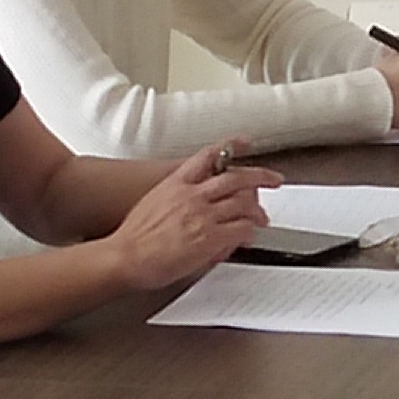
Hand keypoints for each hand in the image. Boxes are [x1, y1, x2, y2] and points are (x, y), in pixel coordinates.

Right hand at [110, 142, 280, 287]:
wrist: (124, 256)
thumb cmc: (132, 236)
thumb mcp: (154, 203)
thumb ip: (178, 198)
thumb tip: (198, 204)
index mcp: (177, 182)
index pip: (209, 155)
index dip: (231, 145)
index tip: (245, 141)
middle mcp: (193, 195)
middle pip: (236, 178)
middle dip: (261, 176)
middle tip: (274, 178)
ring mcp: (203, 215)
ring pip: (244, 203)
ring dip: (258, 210)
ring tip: (263, 216)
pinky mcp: (210, 237)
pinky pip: (242, 228)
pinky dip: (250, 230)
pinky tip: (250, 234)